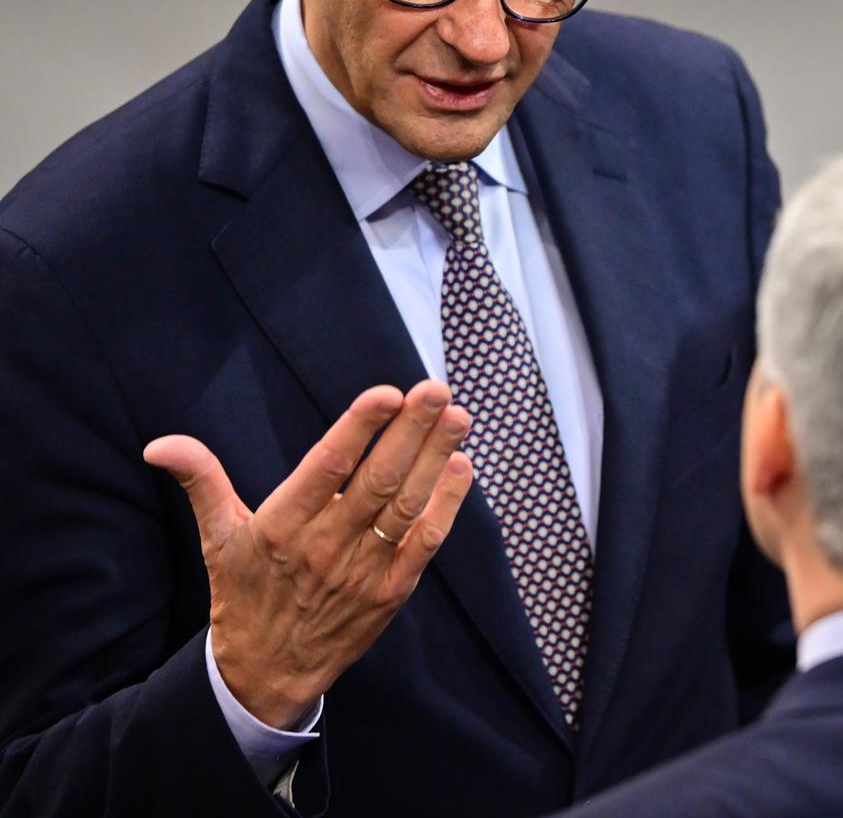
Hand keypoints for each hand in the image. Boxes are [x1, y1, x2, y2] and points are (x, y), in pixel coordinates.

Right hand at [144, 380, 471, 727]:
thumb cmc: (244, 591)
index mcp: (282, 526)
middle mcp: (325, 546)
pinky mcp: (391, 591)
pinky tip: (461, 466)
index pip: (325, 468)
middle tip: (436, 390)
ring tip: (457, 417)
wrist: (266, 675)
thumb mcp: (217, 536)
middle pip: (376, 481)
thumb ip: (201, 480)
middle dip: (410, 432)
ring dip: (435, 459)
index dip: (357, 429)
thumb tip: (160, 444)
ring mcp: (363, 570)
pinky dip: (446, 505)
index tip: (386, 393)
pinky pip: (424, 543)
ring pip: (406, 506)